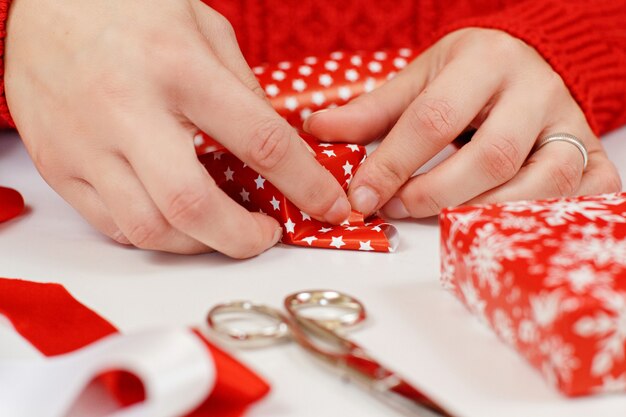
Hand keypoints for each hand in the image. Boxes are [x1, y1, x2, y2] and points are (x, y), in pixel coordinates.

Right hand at [5, 0, 350, 256]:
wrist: (41, 2)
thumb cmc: (128, 8)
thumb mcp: (202, 27)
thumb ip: (242, 89)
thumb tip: (274, 147)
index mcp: (178, 68)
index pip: (260, 140)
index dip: (305, 184)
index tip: (330, 207)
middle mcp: (129, 110)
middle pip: (193, 206)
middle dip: (243, 239)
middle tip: (266, 237)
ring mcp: (86, 144)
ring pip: (149, 229)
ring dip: (200, 244)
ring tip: (222, 230)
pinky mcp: (59, 166)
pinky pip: (113, 225)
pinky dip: (156, 234)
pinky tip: (175, 219)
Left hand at [305, 28, 621, 217]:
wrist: (537, 58)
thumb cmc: (473, 72)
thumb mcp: (422, 76)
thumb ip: (373, 109)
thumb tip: (318, 130)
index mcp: (485, 62)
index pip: (433, 119)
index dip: (392, 163)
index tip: (360, 194)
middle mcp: (535, 92)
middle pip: (490, 157)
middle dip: (434, 194)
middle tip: (396, 209)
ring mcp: (571, 126)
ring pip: (541, 182)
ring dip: (483, 212)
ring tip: (440, 220)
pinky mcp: (594, 156)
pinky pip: (581, 198)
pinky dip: (540, 218)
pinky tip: (500, 224)